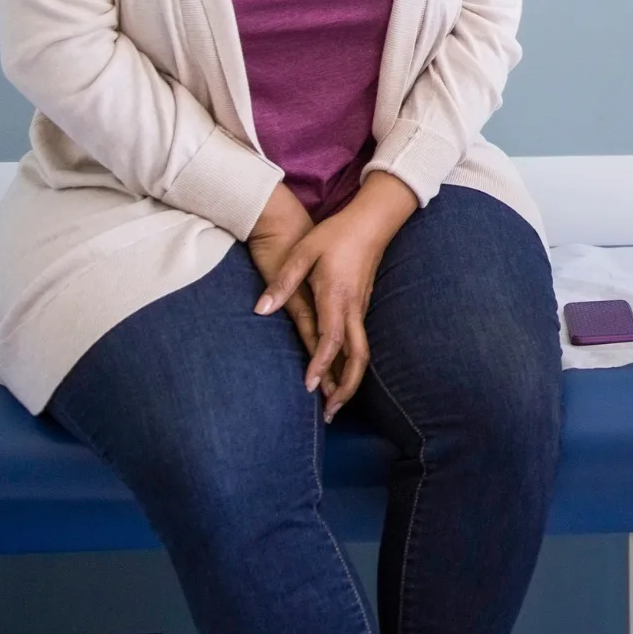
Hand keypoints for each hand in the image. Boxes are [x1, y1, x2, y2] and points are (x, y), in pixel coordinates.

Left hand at [254, 171, 418, 419]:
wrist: (372, 221)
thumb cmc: (335, 234)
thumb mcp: (303, 252)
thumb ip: (283, 283)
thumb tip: (260, 310)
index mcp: (336, 296)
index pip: (331, 339)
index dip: (320, 365)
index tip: (308, 387)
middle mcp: (353, 308)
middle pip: (358, 357)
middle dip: (346, 387)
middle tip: (330, 413)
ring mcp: (361, 308)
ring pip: (362, 353)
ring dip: (350, 380)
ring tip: (334, 403)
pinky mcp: (363, 306)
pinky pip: (361, 342)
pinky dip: (352, 364)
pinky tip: (340, 374)